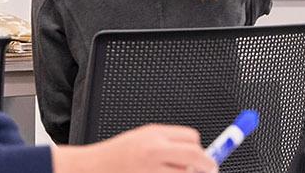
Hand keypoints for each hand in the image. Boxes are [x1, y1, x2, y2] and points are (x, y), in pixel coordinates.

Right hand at [53, 124, 214, 172]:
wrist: (94, 169)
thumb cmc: (117, 155)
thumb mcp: (144, 137)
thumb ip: (170, 141)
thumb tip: (197, 149)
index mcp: (154, 135)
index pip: (192, 139)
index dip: (200, 148)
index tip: (204, 156)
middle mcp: (154, 151)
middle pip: (195, 156)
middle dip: (208, 164)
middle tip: (210, 169)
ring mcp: (152, 170)